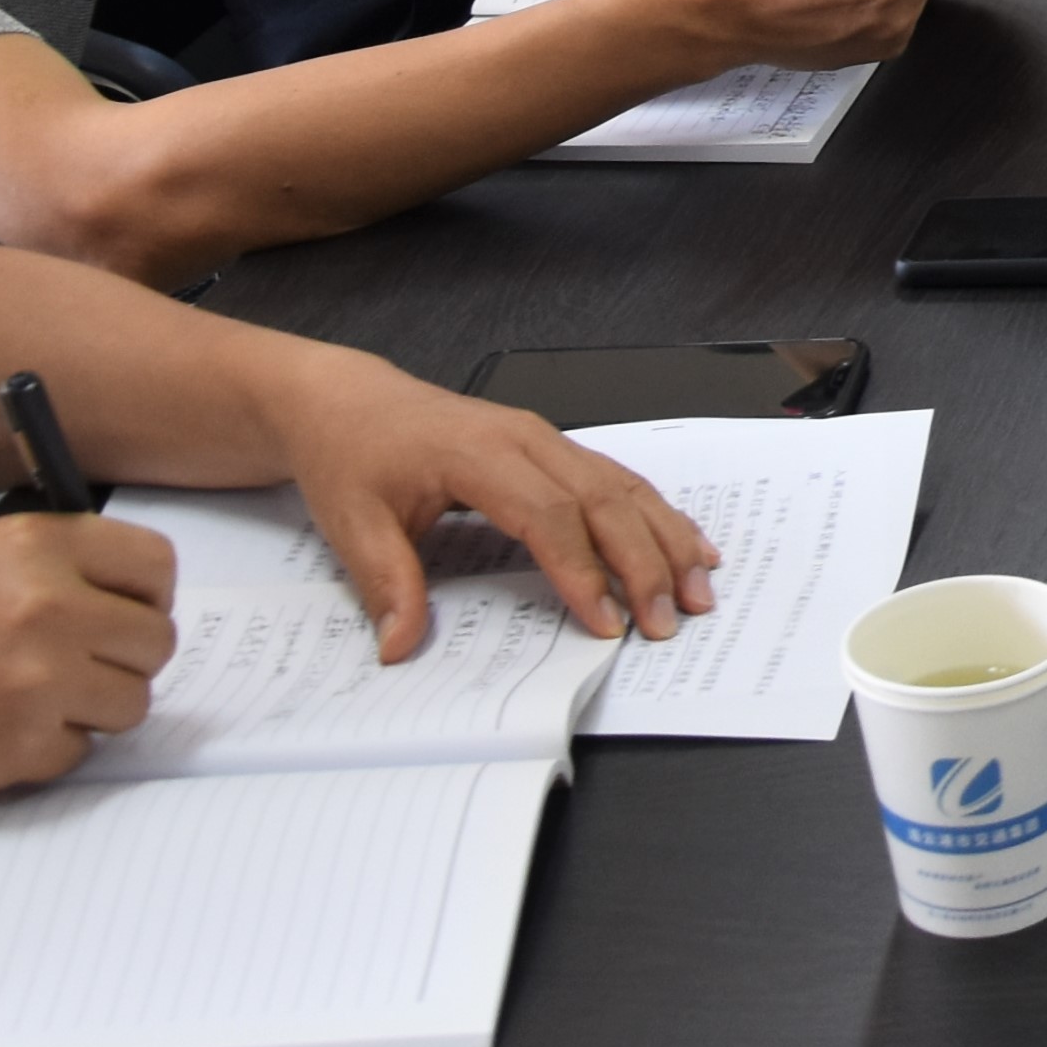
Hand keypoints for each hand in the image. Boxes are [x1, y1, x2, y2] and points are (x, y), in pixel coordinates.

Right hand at [0, 512, 179, 806]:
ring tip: (34, 703)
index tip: (124, 616)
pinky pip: (81, 752)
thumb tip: (112, 594)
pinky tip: (0, 733)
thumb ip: (45, 566)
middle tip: (79, 670)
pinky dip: (50, 751)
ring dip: (94, 710)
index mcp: (38, 546)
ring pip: (132, 702)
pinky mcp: (25, 743)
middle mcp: (52, 606)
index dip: (146, 597)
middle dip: (124, 660)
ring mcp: (43, 678)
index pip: (155, 565)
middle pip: (155, 641)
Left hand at [261, 349, 721, 656]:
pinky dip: (657, 513)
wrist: (347, 400)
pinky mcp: (553, 448)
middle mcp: (527, 438)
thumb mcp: (353, 523)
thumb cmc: (353, 454)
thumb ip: (386, 584)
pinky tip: (686, 542)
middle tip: (669, 619)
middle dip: (644, 563)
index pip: (547, 515)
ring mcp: (546, 438)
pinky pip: (617, 478)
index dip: (580, 570)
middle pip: (604, 500)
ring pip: (624, 485)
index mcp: (480, 453)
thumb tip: (401, 645)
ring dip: (666, 538)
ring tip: (699, 587)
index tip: (604, 622)